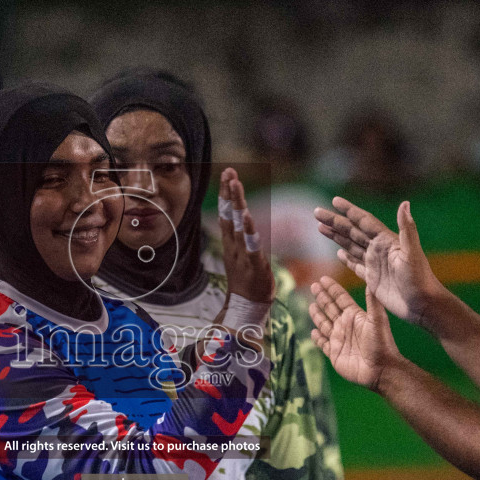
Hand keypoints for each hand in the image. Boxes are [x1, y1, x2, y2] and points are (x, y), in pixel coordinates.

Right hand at [218, 167, 274, 304]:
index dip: (226, 194)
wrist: (248, 308)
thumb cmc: (248, 282)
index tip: (227, 174)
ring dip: (236, 203)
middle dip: (229, 192)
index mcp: (231, 243)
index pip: (227, 213)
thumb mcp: (241, 257)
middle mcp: (233, 246)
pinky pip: (249, 243)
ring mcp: (241, 254)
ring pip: (237, 224)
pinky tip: (245, 215)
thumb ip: (240, 239)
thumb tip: (232, 220)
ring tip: (234, 184)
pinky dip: (247, 229)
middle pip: (229, 214)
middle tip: (229, 171)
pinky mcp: (253, 264)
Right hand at [309, 271, 399, 393]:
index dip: (332, 289)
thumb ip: (373, 302)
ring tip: (311, 306)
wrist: (380, 369)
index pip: (340, 299)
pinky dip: (317, 338)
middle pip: (330, 308)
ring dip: (317, 315)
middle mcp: (346, 326)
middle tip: (313, 286)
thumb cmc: (381, 344)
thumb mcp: (378, 320)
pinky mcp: (334, 354)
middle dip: (322, 298)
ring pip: (324, 324)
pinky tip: (313, 332)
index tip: (323, 279)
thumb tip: (372, 281)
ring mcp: (339, 340)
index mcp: (354, 316)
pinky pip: (323, 344)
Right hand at [316, 199, 445, 327]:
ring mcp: (375, 263)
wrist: (423, 305)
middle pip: (352, 231)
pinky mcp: (372, 278)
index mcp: (386, 241)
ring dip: (336, 236)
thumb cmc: (420, 280)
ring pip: (350, 245)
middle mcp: (379, 249)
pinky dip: (346, 257)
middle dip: (334, 221)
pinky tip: (338, 253)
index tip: (334, 201)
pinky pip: (355, 264)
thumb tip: (405, 203)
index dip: (349, 211)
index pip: (363, 221)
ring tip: (320, 227)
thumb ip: (407, 229)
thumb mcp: (412, 254)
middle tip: (316, 212)